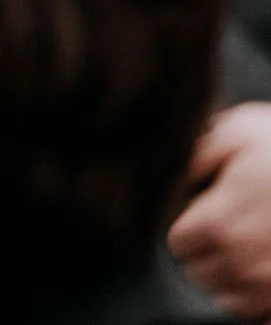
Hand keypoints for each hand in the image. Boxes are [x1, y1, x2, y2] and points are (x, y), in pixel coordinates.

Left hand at [173, 103, 270, 320]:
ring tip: (253, 252)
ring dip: (236, 281)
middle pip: (203, 275)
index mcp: (218, 224)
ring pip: (232, 302)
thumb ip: (199, 153)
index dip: (190, 228)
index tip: (207, 215)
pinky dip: (264, 302)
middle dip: (210, 255)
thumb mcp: (242, 133)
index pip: (179, 244)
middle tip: (232, 232)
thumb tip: (178, 173)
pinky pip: (264, 317)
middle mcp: (243, 264)